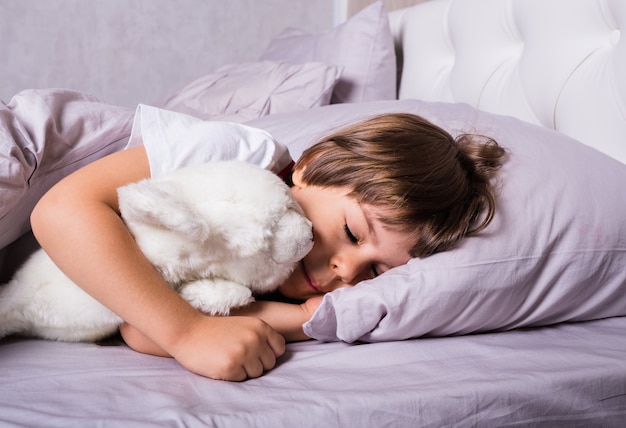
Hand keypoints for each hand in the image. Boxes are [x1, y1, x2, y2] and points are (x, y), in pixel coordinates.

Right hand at [121, 314, 284, 380]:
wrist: (187, 331)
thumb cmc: (215, 330)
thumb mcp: (244, 325)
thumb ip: (261, 336)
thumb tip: (277, 355)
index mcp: (260, 327)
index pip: (279, 348)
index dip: (268, 353)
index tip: (255, 352)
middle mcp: (255, 339)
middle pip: (269, 363)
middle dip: (256, 363)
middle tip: (238, 355)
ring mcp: (244, 353)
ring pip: (256, 373)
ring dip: (244, 370)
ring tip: (229, 358)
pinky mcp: (231, 367)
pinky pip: (241, 379)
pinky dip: (233, 375)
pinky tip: (221, 363)